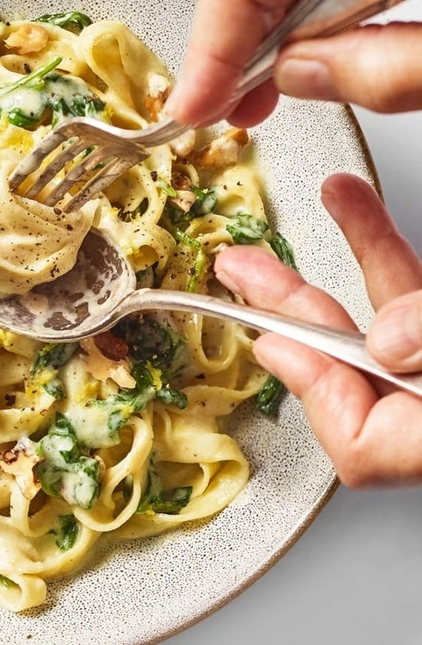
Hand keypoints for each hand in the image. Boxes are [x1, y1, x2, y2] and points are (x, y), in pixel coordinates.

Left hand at [213, 172, 421, 486]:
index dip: (312, 388)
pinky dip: (384, 254)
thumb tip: (387, 339)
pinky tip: (359, 211)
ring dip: (352, 253)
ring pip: (385, 321)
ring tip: (332, 200)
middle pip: (350, 367)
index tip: (272, 341)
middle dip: (292, 308)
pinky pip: (413, 301)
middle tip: (239, 268)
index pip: (358, 445)